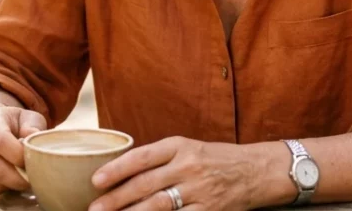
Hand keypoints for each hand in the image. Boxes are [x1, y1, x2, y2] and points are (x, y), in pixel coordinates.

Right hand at [0, 106, 46, 197]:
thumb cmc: (16, 124)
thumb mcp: (29, 118)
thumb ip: (33, 129)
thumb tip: (33, 145)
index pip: (0, 141)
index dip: (18, 156)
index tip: (33, 161)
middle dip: (17, 178)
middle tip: (32, 179)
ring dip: (10, 185)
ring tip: (22, 178)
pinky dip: (0, 189)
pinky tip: (10, 180)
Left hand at [89, 137, 265, 210]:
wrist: (257, 171)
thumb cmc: (216, 159)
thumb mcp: (189, 148)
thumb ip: (160, 159)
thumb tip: (123, 173)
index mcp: (180, 146)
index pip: (142, 157)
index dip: (117, 169)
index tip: (96, 180)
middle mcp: (188, 166)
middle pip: (146, 184)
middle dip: (116, 199)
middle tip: (94, 208)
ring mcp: (199, 191)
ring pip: (159, 206)